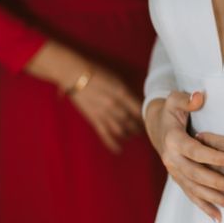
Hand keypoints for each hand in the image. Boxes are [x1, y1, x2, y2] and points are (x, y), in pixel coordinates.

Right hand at [25, 40, 142, 152]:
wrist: (75, 74)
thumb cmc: (96, 72)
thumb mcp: (116, 79)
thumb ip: (126, 92)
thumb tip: (134, 102)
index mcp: (122, 93)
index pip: (139, 110)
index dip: (145, 117)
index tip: (148, 119)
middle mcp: (116, 106)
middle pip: (132, 122)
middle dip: (138, 128)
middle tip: (141, 130)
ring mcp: (104, 114)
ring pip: (121, 130)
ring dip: (128, 135)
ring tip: (131, 136)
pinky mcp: (94, 119)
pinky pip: (105, 135)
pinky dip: (112, 144)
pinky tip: (119, 150)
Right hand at [145, 91, 223, 222]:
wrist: (155, 124)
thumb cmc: (172, 110)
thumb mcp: (176, 99)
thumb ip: (188, 99)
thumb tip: (198, 97)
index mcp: (173, 140)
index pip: (196, 151)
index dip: (214, 156)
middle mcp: (171, 159)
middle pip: (196, 174)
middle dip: (217, 183)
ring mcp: (174, 172)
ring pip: (195, 188)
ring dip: (213, 199)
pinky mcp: (178, 179)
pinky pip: (191, 195)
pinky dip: (204, 207)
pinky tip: (218, 218)